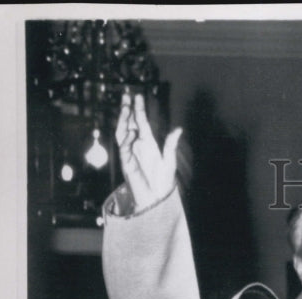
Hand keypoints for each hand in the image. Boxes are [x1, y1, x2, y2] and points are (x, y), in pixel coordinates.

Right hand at [115, 92, 181, 211]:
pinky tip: (132, 132)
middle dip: (127, 110)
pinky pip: (124, 149)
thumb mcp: (169, 161)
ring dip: (123, 121)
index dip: (138, 109)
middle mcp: (137, 146)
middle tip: (126, 96)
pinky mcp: (126, 164)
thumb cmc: (163, 182)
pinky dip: (127, 140)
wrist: (157, 198)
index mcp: (148, 143)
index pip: (141, 122)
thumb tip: (178, 129)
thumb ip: (171, 144)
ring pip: (122, 133)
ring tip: (126, 109)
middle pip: (129, 124)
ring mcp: (130, 154)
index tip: (137, 96)